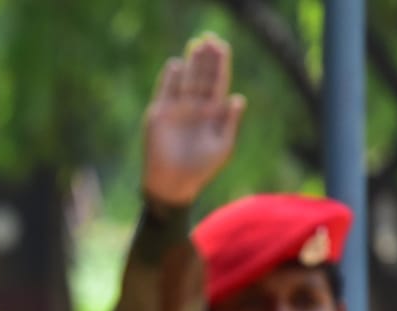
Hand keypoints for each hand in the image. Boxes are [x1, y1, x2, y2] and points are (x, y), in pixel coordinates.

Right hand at [142, 34, 245, 207]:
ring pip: (185, 80)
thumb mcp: (222, 146)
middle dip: (206, 59)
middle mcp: (195, 108)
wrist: (173, 184)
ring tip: (196, 44)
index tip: (223, 47)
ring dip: (190, 63)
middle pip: (202, 77)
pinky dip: (170, 78)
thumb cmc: (201, 170)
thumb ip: (229, 122)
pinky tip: (176, 64)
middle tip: (210, 39)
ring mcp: (176, 110)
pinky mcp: (158, 114)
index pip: (218, 83)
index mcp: (212, 113)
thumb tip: (237, 97)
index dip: (220, 65)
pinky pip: (165, 91)